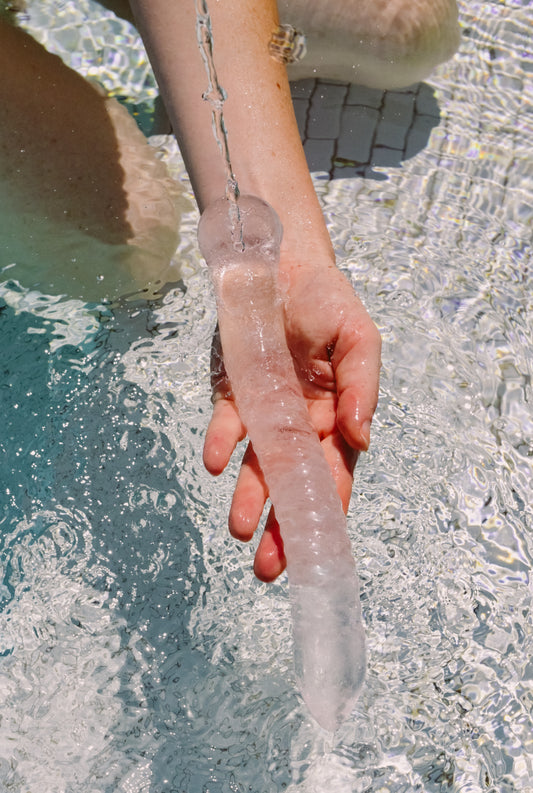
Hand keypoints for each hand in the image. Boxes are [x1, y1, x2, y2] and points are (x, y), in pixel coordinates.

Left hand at [203, 258, 380, 581]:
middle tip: (270, 568)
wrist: (281, 263)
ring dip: (249, 497)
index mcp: (336, 417)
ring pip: (256, 465)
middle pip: (291, 483)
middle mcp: (299, 423)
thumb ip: (362, 387)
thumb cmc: (329, 301)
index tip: (316, 551)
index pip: (333, 475)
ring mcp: (263, 411)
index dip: (325, 513)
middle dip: (281, 525)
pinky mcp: (231, 392)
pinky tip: (218, 462)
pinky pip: (227, 424)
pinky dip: (222, 443)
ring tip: (241, 531)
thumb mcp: (359, 338)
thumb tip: (363, 438)